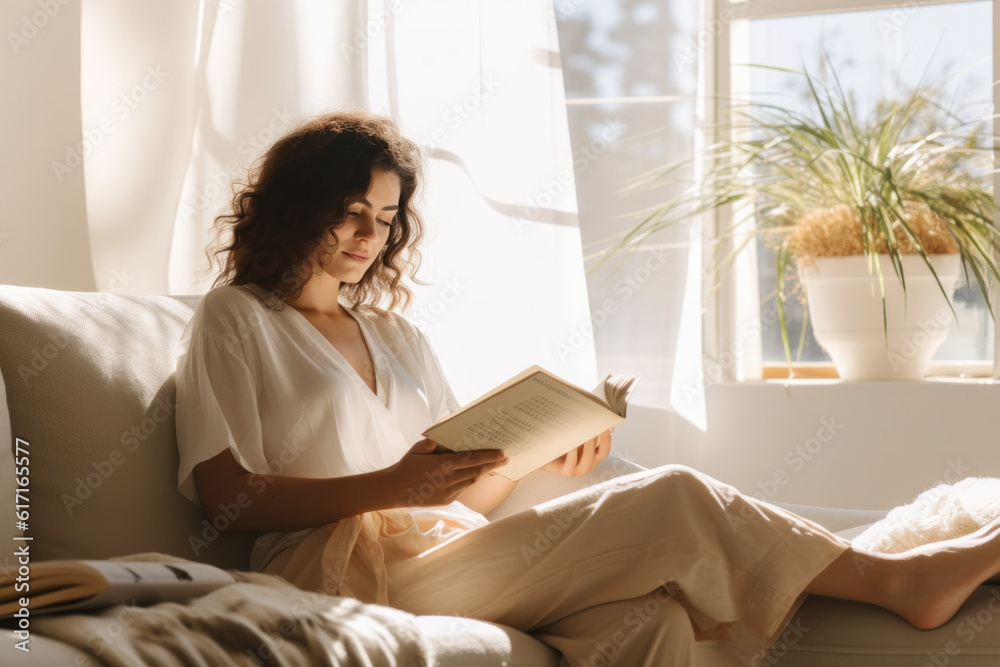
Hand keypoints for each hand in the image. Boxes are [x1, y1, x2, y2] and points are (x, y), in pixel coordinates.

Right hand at [387, 439, 507, 507]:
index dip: (489, 457)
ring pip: (471, 482)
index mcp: (442, 465)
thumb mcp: (417, 449)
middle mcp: (448, 480)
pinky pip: (462, 490)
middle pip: (477, 472)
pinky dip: (469, 481)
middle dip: (492, 465)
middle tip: (505, 459)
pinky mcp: (446, 501)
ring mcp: (448, 493)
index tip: (502, 454)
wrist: (394, 490)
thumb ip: (432, 443)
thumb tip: (444, 437)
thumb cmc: (406, 466)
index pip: (472, 460)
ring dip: (482, 474)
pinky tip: (473, 475)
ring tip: (492, 466)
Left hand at [542, 428, 612, 476]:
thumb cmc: (561, 448)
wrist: (543, 458)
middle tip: (594, 424)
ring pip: (587, 458)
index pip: (605, 450)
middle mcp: (588, 465)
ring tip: (586, 431)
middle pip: (598, 453)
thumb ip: (587, 433)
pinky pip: (572, 461)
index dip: (607, 438)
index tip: (605, 425)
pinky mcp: (566, 471)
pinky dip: (573, 451)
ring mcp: (577, 470)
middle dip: (598, 438)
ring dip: (589, 445)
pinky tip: (571, 441)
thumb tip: (603, 424)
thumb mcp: (575, 440)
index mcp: (593, 458)